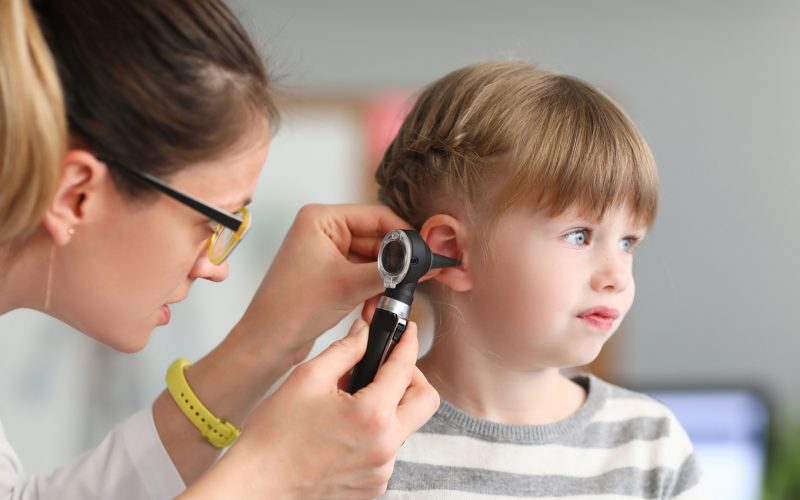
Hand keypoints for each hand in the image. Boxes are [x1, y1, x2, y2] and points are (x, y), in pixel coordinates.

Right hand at [205, 319, 439, 498]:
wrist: (257, 484)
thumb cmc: (274, 435)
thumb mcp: (308, 378)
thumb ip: (345, 349)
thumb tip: (365, 333)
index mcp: (372, 415)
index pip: (405, 368)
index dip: (407, 343)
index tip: (406, 332)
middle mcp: (385, 446)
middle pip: (425, 401)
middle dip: (412, 378)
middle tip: (387, 368)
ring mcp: (381, 471)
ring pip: (405, 427)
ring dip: (389, 408)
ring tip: (353, 402)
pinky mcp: (373, 487)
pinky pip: (388, 451)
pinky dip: (375, 435)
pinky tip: (347, 430)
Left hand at [235, 204, 410, 364]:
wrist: (267, 343)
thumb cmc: (290, 310)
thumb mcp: (349, 285)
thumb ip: (390, 270)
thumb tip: (422, 261)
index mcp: (321, 219)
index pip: (377, 216)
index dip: (404, 235)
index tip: (426, 252)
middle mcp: (324, 230)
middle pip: (377, 238)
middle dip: (393, 264)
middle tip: (413, 281)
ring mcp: (327, 252)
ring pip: (373, 259)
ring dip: (383, 282)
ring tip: (386, 301)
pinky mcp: (330, 273)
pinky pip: (364, 274)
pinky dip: (373, 290)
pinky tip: (372, 308)